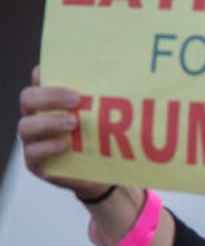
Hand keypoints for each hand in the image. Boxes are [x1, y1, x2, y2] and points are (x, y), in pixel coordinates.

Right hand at [18, 65, 111, 199]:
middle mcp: (37, 117)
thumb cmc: (104, 139)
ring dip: (50, 122)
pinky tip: (64, 145)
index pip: (39, 80)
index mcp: (51, 101)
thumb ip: (109, 100)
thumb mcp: (107, 118)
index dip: (43, 73)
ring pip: (27, 126)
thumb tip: (137, 77)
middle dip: (50, 96)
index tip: (59, 71)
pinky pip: (33, 152)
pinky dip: (48, 147)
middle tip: (76, 99)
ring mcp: (33, 140)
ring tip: (73, 122)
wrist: (104, 174)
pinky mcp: (35, 162)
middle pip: (29, 98)